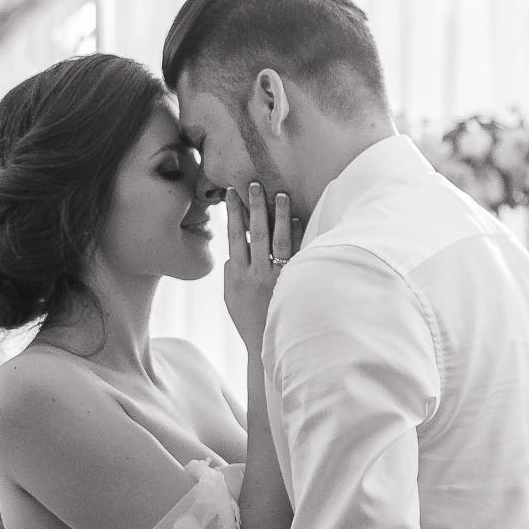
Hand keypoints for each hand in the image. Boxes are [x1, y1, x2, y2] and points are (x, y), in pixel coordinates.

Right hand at [222, 183, 299, 349]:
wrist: (267, 344)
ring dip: (278, 216)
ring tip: (279, 194)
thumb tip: (234, 251)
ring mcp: (276, 278)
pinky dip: (297, 235)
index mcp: (237, 275)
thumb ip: (231, 272)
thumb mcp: (230, 297)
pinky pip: (296, 254)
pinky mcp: (293, 282)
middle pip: (255, 233)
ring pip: (278, 241)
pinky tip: (298, 218)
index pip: (234, 237)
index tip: (232, 193)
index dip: (233, 214)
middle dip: (254, 206)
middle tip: (254, 184)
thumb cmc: (249, 319)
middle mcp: (256, 274)